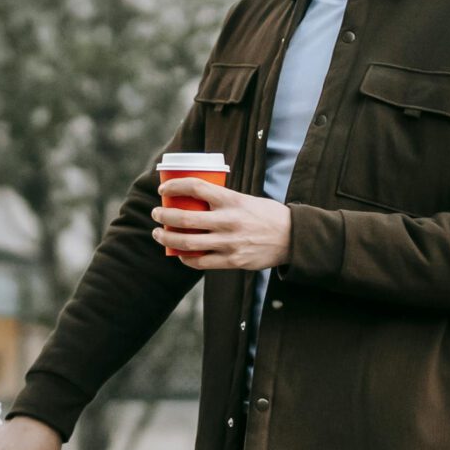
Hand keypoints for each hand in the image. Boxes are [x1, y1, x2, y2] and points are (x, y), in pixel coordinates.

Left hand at [154, 179, 291, 272]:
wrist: (292, 237)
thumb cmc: (267, 215)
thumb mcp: (245, 199)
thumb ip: (223, 201)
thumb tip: (196, 201)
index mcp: (231, 200)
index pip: (196, 187)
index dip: (174, 186)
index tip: (163, 190)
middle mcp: (228, 220)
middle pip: (185, 218)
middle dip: (164, 216)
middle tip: (156, 214)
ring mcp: (230, 242)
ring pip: (188, 243)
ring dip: (167, 238)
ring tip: (159, 234)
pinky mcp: (233, 261)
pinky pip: (201, 262)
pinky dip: (186, 259)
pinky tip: (180, 254)